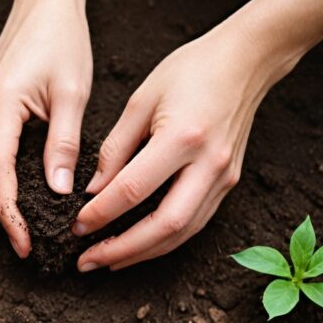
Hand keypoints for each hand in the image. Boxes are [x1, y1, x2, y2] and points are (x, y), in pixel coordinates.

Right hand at [0, 0, 91, 256]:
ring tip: (28, 222)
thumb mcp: (72, 94)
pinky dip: (2, 171)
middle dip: (4, 211)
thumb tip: (59, 192)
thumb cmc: (62, 37)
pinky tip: (23, 184)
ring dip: (2, 193)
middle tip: (30, 243)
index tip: (25, 244)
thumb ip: (63, 144)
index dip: (9, 213)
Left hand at [72, 24, 280, 270]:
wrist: (246, 60)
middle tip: (87, 261)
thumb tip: (93, 191)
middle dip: (122, 250)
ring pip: (182, 233)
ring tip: (107, 260)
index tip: (76, 226)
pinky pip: (194, 222)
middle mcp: (208, 164)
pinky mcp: (228, 182)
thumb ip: (115, 148)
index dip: (101, 213)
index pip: (133, 190)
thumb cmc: (190, 71)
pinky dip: (164, 240)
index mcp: (182, 137)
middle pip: (163, 226)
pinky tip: (138, 245)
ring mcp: (223, 177)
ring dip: (142, 253)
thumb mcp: (141, 101)